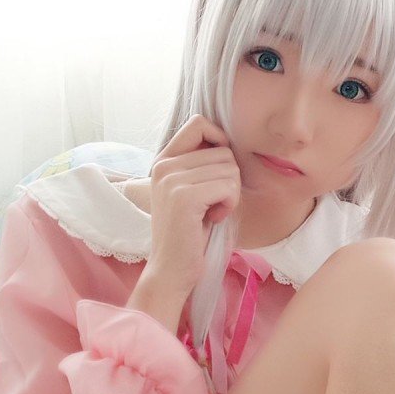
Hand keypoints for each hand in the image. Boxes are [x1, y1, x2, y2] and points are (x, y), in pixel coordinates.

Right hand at [145, 114, 241, 297]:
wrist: (171, 270)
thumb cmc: (189, 233)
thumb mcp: (191, 192)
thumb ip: (201, 165)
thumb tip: (228, 141)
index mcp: (164, 160)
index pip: (199, 123)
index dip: (220, 141)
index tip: (219, 172)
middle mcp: (164, 165)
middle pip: (223, 149)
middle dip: (229, 179)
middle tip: (213, 204)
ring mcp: (172, 180)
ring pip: (229, 168)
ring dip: (230, 195)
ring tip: (211, 213)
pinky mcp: (184, 197)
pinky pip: (228, 186)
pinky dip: (229, 205)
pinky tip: (213, 219)